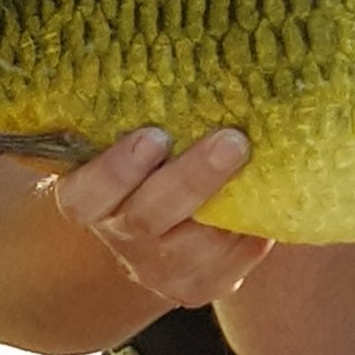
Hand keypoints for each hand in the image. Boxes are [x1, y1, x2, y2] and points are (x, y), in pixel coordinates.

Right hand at [53, 127, 273, 307]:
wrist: (162, 234)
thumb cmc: (147, 169)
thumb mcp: (129, 144)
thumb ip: (147, 123)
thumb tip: (191, 67)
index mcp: (88, 201)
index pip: (83, 195)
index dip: (116, 169)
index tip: (153, 136)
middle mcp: (121, 238)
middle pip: (148, 217)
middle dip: (192, 177)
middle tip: (231, 140)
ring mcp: (161, 270)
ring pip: (198, 246)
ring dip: (232, 205)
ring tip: (259, 166)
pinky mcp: (203, 287)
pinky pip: (233, 262)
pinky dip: (253, 231)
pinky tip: (271, 200)